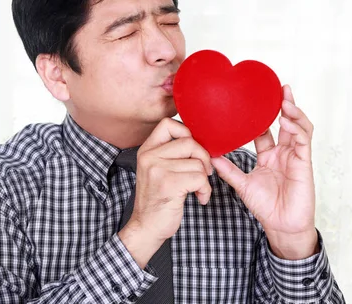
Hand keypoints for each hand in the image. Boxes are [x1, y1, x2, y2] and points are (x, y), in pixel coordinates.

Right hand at [118, 118, 211, 267]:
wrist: (146, 228)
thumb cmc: (157, 200)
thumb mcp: (157, 170)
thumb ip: (170, 153)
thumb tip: (199, 140)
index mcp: (147, 150)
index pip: (168, 124)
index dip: (186, 133)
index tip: (192, 152)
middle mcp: (149, 157)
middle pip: (189, 142)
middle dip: (203, 158)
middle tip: (203, 173)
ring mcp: (157, 170)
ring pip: (197, 163)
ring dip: (204, 179)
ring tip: (197, 190)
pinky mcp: (168, 185)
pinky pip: (200, 178)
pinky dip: (205, 190)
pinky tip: (199, 198)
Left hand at [211, 85, 317, 259]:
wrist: (281, 226)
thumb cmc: (265, 207)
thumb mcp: (242, 184)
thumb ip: (228, 170)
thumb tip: (208, 156)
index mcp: (268, 156)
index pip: (265, 130)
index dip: (260, 115)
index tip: (252, 100)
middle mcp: (283, 153)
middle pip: (286, 122)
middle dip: (283, 104)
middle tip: (278, 87)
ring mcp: (295, 156)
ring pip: (299, 127)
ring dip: (293, 111)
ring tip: (284, 98)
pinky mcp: (305, 163)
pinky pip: (304, 140)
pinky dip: (297, 128)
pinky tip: (287, 120)